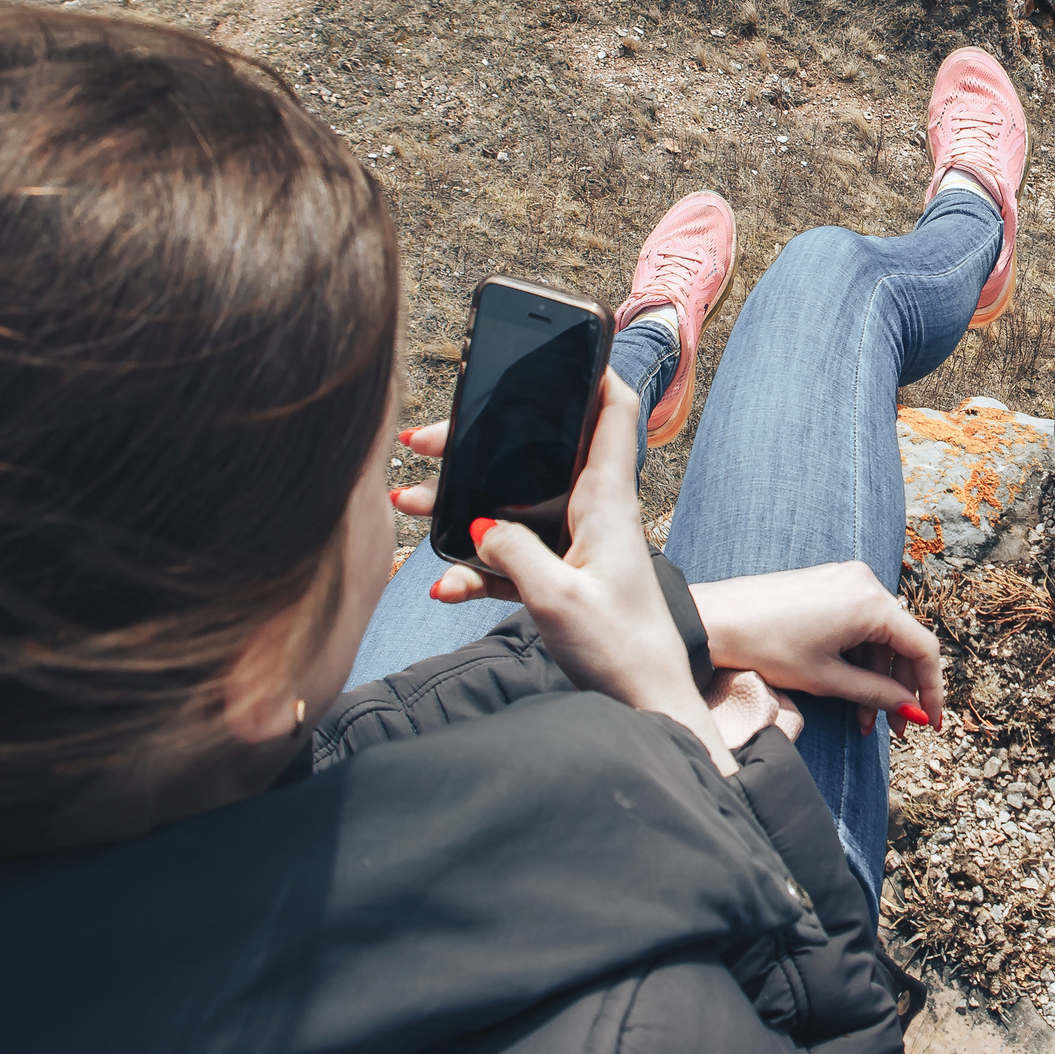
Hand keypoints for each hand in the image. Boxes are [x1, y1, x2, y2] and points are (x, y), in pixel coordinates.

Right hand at [394, 384, 736, 773]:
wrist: (645, 707)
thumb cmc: (618, 651)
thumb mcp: (556, 600)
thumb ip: (512, 554)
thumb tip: (480, 523)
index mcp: (606, 504)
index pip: (612, 416)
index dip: (595, 374)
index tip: (564, 346)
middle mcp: (594, 515)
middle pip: (538, 459)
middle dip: (482, 448)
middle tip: (425, 441)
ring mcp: (578, 547)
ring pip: (514, 509)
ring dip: (464, 508)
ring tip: (408, 506)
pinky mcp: (563, 580)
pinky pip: (512, 560)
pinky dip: (478, 567)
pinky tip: (444, 584)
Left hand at [692, 563, 944, 739]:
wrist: (714, 619)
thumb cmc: (766, 646)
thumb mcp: (826, 679)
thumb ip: (875, 695)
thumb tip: (910, 710)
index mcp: (871, 603)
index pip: (922, 648)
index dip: (931, 689)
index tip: (928, 724)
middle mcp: (865, 582)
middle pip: (901, 642)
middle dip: (898, 688)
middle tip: (893, 729)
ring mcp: (846, 580)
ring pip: (878, 636)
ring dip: (875, 678)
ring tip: (861, 719)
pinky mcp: (828, 584)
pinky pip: (858, 624)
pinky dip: (857, 657)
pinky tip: (848, 689)